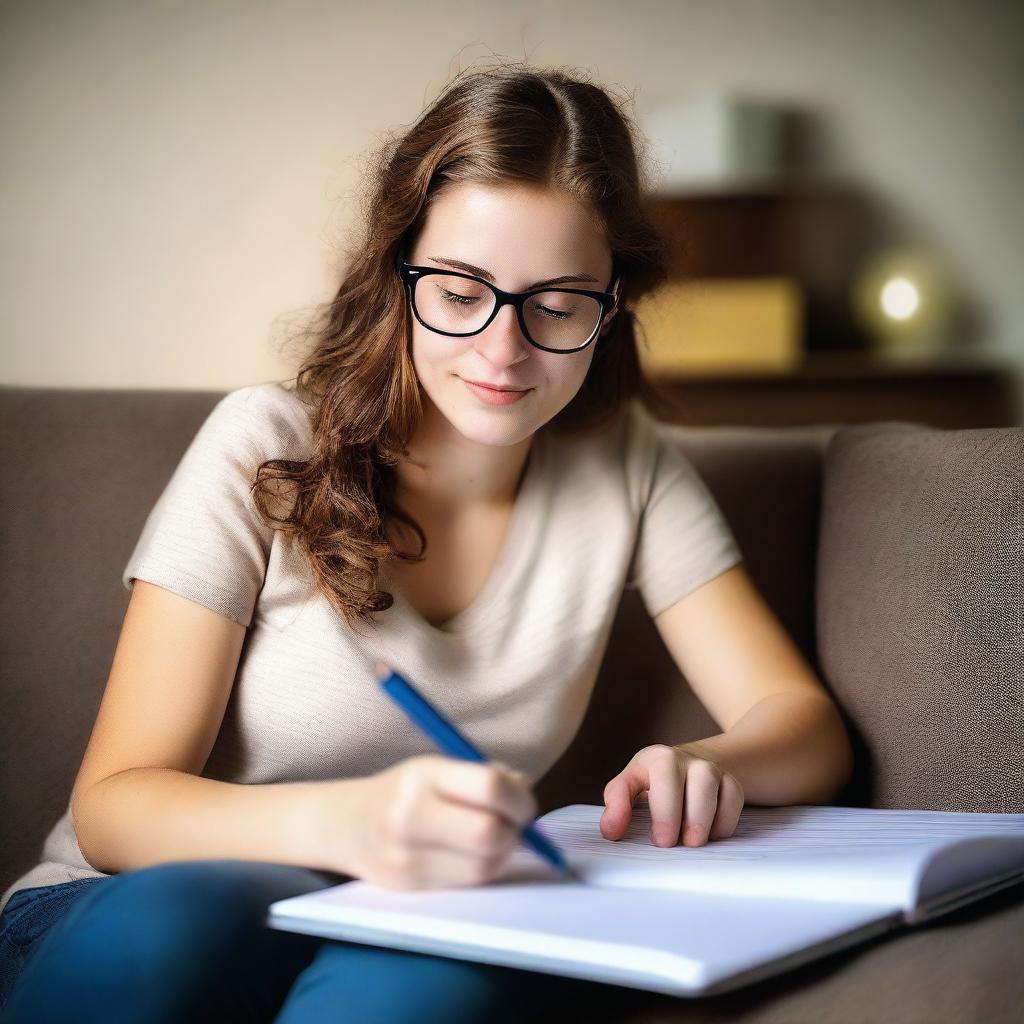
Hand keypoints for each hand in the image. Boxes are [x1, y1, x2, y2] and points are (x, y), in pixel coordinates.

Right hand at [316, 754, 537, 889]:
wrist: (345, 825)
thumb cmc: (402, 791)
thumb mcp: (436, 769)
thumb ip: (481, 776)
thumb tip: (524, 788)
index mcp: (424, 776)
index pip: (488, 788)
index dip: (518, 798)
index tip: (524, 800)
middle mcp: (412, 816)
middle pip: (488, 833)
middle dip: (515, 830)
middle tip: (516, 823)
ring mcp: (410, 856)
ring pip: (484, 866)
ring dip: (503, 852)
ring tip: (495, 837)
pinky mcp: (412, 886)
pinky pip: (468, 883)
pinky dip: (484, 868)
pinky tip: (476, 854)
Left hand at [599, 743, 743, 846]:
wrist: (686, 767)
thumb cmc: (651, 782)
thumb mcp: (629, 785)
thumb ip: (617, 805)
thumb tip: (611, 831)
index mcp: (659, 758)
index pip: (664, 777)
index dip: (664, 812)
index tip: (660, 841)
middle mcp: (689, 760)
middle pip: (698, 784)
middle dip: (687, 818)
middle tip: (671, 845)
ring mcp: (713, 770)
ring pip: (718, 791)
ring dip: (705, 822)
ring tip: (691, 843)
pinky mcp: (731, 783)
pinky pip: (734, 802)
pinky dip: (724, 823)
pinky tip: (709, 836)